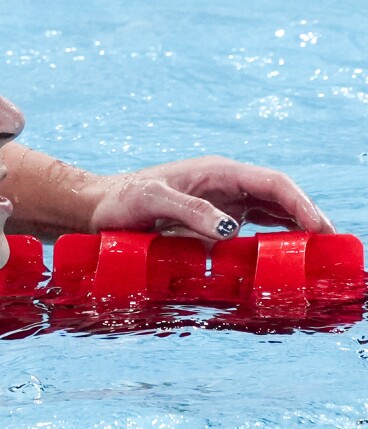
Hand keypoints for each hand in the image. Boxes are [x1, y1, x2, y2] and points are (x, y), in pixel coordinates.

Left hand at [85, 156, 333, 241]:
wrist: (96, 208)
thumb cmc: (120, 202)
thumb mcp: (151, 201)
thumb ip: (189, 211)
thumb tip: (229, 229)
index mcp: (218, 172)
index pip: (273, 183)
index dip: (301, 204)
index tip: (321, 228)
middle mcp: (225, 185)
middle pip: (280, 198)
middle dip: (308, 218)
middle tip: (331, 248)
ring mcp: (221, 203)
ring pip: (271, 213)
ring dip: (295, 230)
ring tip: (318, 256)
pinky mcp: (212, 221)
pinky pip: (252, 228)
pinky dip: (273, 239)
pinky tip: (286, 257)